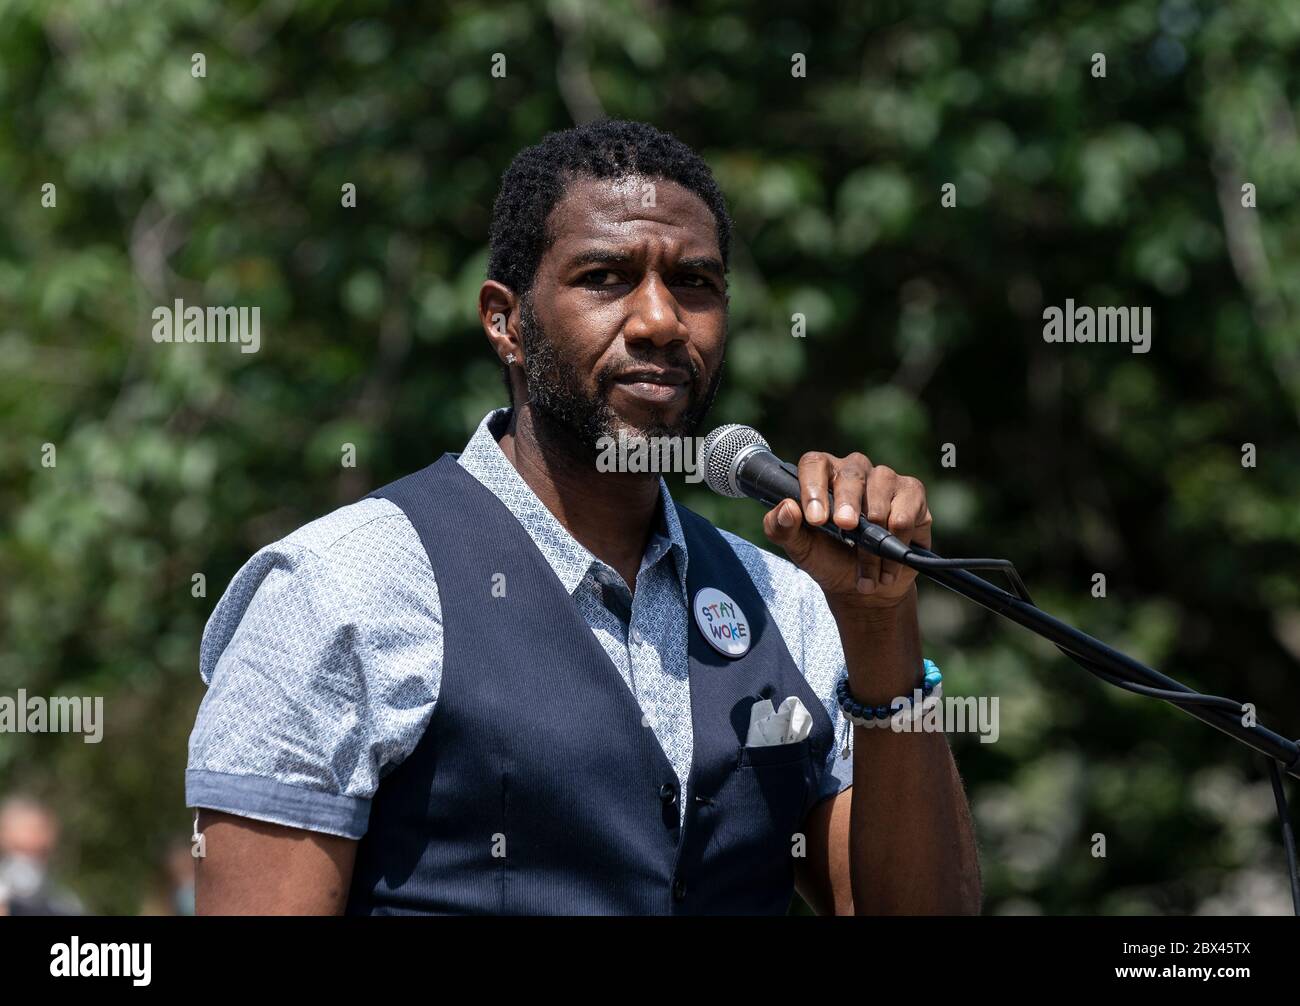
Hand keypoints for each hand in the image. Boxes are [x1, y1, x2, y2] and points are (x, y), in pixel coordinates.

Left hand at [761, 451, 931, 609]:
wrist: (867, 587)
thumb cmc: (828, 559)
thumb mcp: (799, 549)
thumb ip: (781, 529)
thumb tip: (787, 507)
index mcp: (821, 475)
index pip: (814, 464)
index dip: (813, 487)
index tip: (815, 519)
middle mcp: (854, 470)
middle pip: (851, 474)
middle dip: (847, 503)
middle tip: (845, 528)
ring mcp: (885, 479)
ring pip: (879, 497)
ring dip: (872, 540)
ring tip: (866, 570)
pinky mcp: (912, 494)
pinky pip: (905, 513)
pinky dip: (896, 542)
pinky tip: (887, 565)